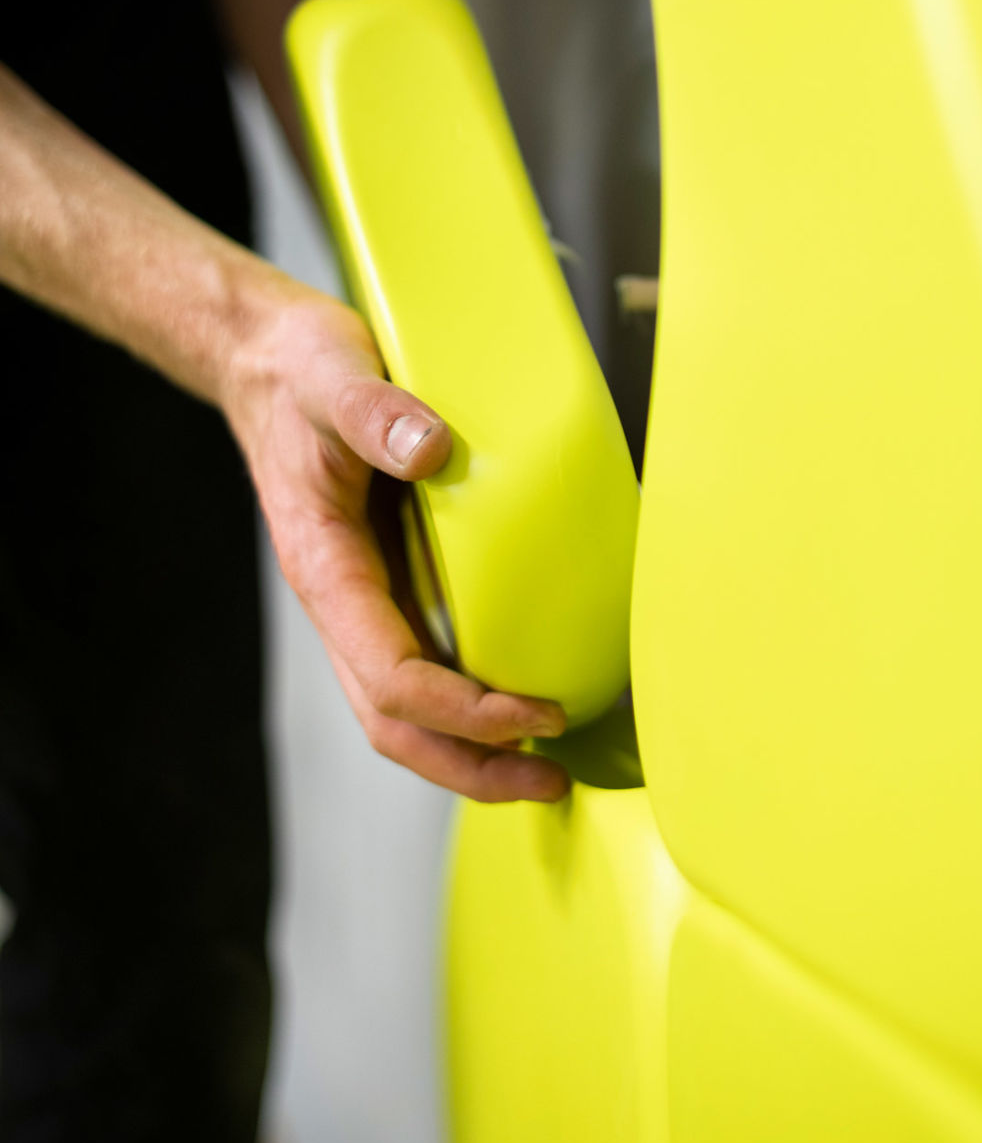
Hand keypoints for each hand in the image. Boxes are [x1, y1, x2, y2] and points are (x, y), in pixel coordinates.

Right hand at [222, 283, 569, 801]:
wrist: (268, 361)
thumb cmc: (298, 373)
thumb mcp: (334, 376)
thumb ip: (375, 413)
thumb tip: (432, 451)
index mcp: (325, 567)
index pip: (393, 677)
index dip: (465, 711)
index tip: (535, 713)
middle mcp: (341, 600)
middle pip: (394, 724)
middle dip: (471, 767)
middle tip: (551, 781)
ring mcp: (361, 598)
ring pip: (404, 709)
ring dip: (470, 749)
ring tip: (545, 763)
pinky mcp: (384, 582)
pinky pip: (421, 664)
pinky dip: (466, 699)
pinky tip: (516, 696)